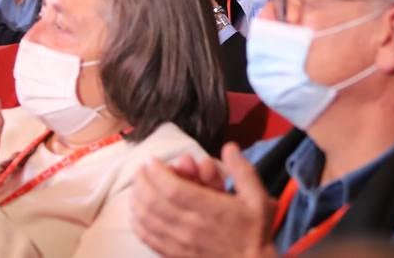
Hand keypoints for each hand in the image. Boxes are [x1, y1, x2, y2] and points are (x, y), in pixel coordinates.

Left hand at [131, 143, 275, 257]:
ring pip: (147, 219)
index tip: (151, 161)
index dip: (157, 173)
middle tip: (141, 169)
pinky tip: (136, 212)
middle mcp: (190, 227)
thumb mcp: (257, 197)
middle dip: (142, 181)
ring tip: (136, 186)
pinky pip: (148, 238)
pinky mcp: (173, 255)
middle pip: (154, 201)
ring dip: (136, 199)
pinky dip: (137, 223)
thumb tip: (229, 146)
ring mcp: (179, 243)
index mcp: (210, 210)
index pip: (172, 188)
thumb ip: (242, 170)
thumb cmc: (254, 232)